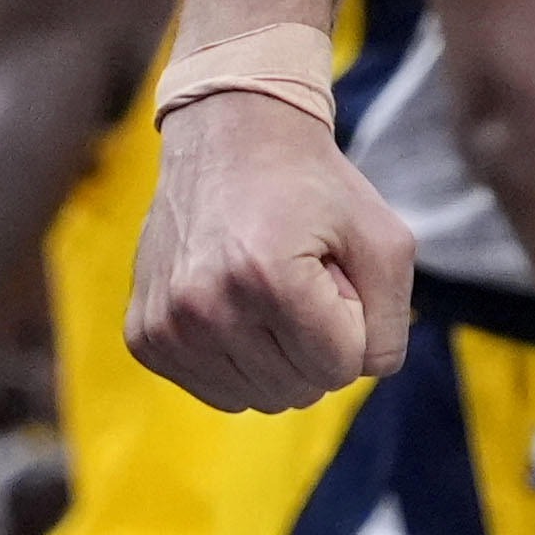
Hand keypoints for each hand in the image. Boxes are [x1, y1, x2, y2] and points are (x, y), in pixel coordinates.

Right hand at [128, 91, 412, 412]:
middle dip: (318, 342)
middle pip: (299, 390)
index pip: (342, 367)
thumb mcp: (383, 238)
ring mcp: (167, 325)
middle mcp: (206, 306)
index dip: (353, 321)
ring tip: (269, 291)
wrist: (229, 136)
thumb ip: (390, 320)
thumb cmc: (314, 186)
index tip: (335, 273)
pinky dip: (238, 360)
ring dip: (278, 355)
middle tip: (303, 279)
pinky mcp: (144, 336)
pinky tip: (236, 305)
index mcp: (269, 276)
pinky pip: (215, 390)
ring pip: (256, 398)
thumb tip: (362, 373)